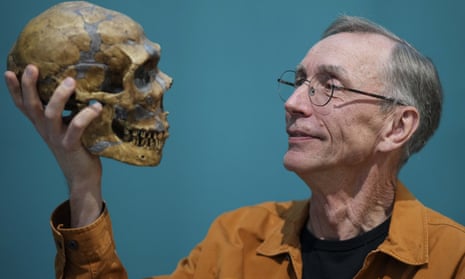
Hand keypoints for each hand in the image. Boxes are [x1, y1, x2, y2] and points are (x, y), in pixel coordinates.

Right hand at [5, 65, 103, 226]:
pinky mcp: (71, 146)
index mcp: (42, 125)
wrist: (83, 177)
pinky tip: (96, 106)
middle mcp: (45, 130)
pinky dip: (86, 115)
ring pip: (50, 114)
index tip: (9, 71)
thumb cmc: (79, 148)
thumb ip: (68, 111)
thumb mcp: (68, 127)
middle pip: (31, 106)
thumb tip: (78, 85)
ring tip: (70, 80)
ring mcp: (56, 138)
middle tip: (32, 67)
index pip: (23, 106)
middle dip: (28, 86)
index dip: (14, 90)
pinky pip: (76, 128)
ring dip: (60, 96)